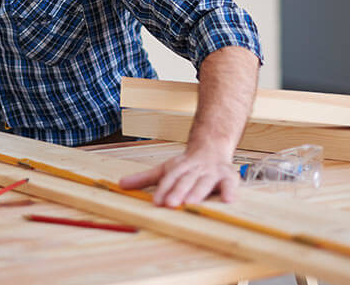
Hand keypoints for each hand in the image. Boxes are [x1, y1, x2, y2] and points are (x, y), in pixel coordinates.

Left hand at [118, 144, 238, 206]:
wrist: (211, 146)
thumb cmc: (186, 165)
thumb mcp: (164, 169)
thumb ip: (144, 178)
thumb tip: (120, 185)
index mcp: (179, 167)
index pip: (169, 179)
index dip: (163, 190)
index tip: (156, 202)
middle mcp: (195, 169)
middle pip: (185, 180)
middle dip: (178, 191)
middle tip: (171, 204)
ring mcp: (212, 172)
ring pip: (204, 182)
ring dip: (199, 192)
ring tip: (192, 203)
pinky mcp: (228, 176)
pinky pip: (230, 183)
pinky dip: (229, 191)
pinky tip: (228, 200)